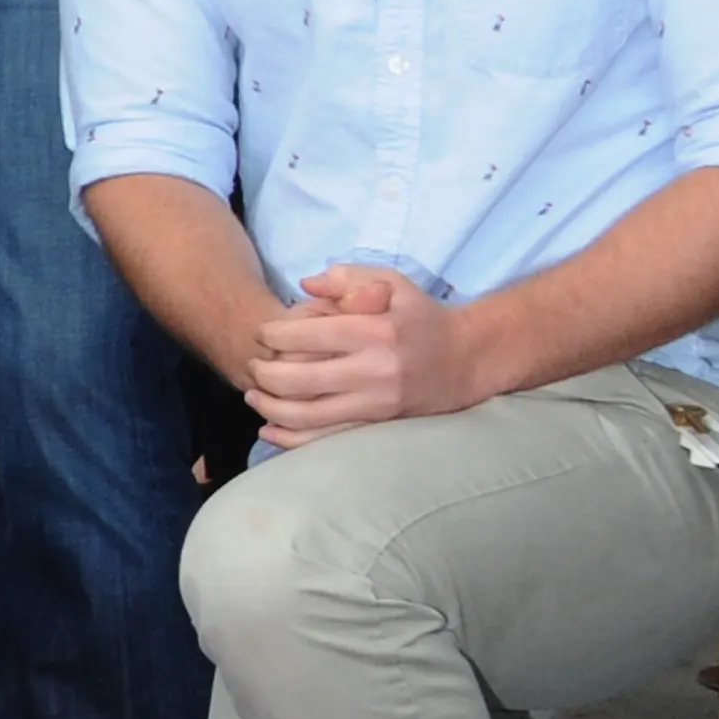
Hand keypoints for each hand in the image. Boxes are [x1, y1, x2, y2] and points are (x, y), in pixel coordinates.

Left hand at [243, 261, 487, 442]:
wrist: (465, 360)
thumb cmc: (420, 317)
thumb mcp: (392, 284)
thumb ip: (347, 278)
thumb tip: (305, 285)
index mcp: (375, 331)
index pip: (308, 335)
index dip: (274, 334)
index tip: (262, 333)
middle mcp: (375, 371)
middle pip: (300, 379)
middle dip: (264, 373)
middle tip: (252, 364)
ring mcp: (377, 403)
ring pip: (308, 415)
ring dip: (270, 407)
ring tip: (253, 395)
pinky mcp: (379, 425)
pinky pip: (328, 439)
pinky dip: (293, 439)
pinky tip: (269, 430)